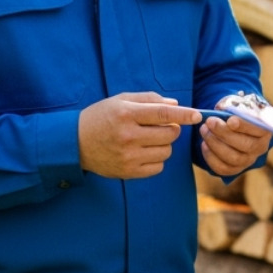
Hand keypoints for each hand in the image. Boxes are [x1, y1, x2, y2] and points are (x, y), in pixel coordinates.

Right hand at [78, 92, 200, 178]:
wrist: (74, 143)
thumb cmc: (100, 117)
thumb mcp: (120, 101)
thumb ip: (149, 100)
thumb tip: (176, 105)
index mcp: (126, 114)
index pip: (163, 114)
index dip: (184, 115)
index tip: (197, 115)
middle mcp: (128, 136)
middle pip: (169, 134)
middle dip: (170, 129)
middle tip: (158, 127)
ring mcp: (128, 156)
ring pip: (166, 151)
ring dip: (164, 145)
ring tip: (148, 140)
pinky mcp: (128, 172)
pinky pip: (158, 167)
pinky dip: (156, 159)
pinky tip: (143, 152)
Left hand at [200, 99, 271, 176]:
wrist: (234, 129)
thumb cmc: (236, 114)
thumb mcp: (237, 106)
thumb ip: (232, 106)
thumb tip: (220, 108)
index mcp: (264, 130)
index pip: (258, 130)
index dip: (244, 126)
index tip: (230, 120)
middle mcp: (259, 148)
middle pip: (245, 145)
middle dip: (224, 133)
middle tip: (209, 122)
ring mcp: (248, 160)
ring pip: (233, 158)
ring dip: (215, 143)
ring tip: (204, 130)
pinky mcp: (236, 169)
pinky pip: (223, 168)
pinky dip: (210, 157)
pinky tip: (204, 144)